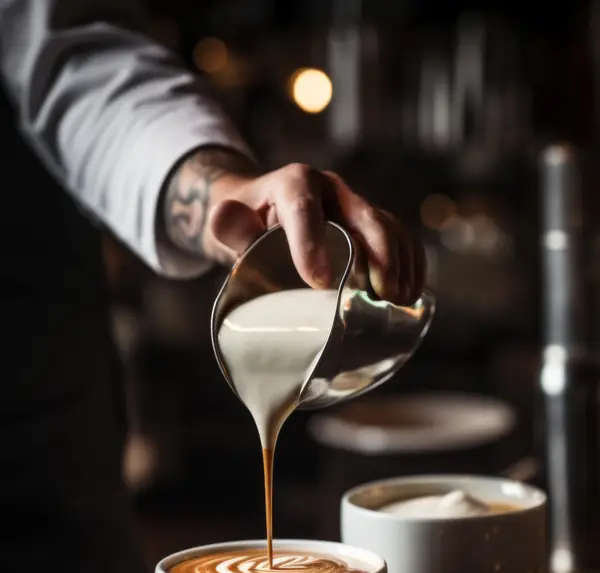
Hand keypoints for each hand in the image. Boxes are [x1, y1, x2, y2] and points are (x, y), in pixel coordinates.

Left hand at [163, 149, 425, 302]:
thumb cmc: (247, 226)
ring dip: (401, 265)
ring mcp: (355, 207)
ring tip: (399, 302)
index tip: (318, 283)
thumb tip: (221, 217)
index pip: (305, 208)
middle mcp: (332, 190)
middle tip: (381, 296)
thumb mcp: (231, 226)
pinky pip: (399, 239)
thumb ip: (228, 225)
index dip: (312, 244)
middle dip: (379, 256)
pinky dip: (410, 264)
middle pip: (365, 216)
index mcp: (295, 184)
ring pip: (389, 228)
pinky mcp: (370, 226)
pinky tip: (411, 295)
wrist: (262, 215)